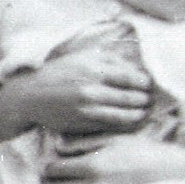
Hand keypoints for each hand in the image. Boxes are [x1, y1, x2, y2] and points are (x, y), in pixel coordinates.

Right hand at [0, 42, 153, 140]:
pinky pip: (115, 126)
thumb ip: (111, 60)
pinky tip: (133, 121)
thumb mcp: (84, 57)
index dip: (146, 83)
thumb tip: (137, 68)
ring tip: (146, 111)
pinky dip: (128, 125)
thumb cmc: (60, 73)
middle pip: (134, 98)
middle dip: (147, 100)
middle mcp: (94, 90)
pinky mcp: (86, 124)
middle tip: (152, 99)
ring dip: (142, 114)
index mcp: (95, 70)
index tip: (149, 85)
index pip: (133, 78)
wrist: (32, 96)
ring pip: (128, 115)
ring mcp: (90, 109)